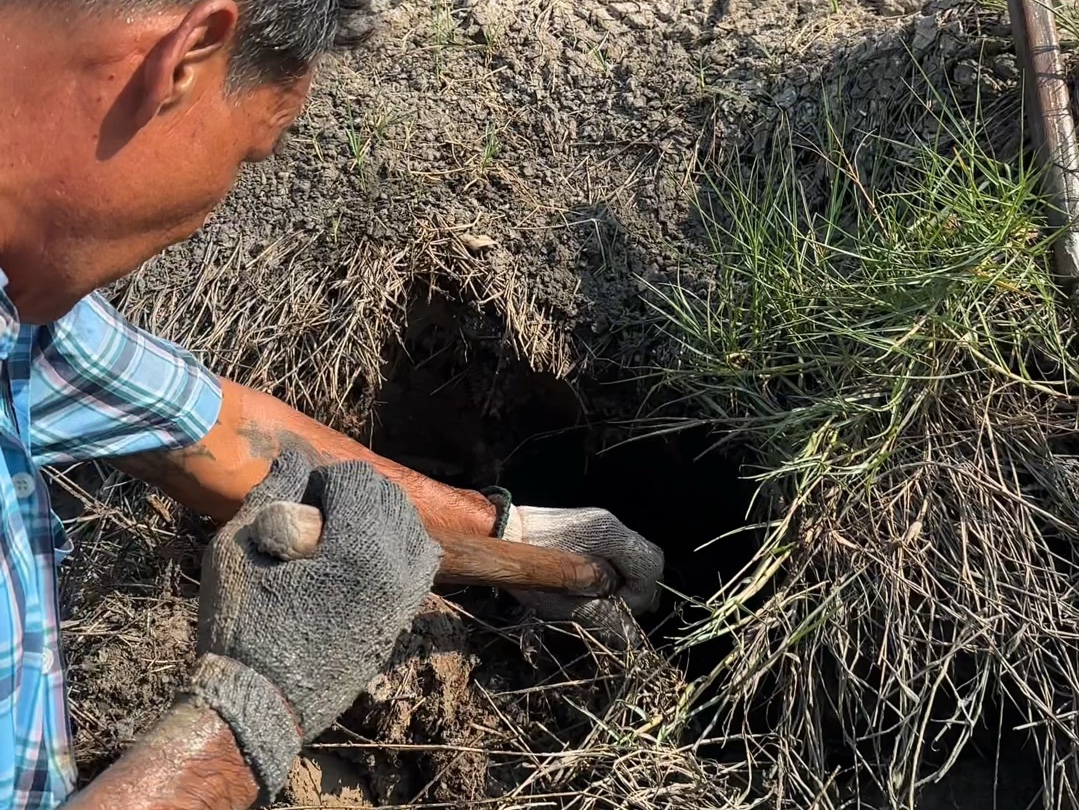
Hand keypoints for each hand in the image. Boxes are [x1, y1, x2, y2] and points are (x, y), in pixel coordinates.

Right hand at [181, 451, 440, 801]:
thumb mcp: (236, 549)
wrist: (259, 707)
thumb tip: (295, 455)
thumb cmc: (238, 628)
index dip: (322, 479)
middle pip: (389, 497)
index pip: (358, 480)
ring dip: (378, 516)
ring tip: (336, 533)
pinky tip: (360, 556)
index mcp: (359, 550)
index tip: (295, 498)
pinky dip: (398, 547)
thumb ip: (271, 494)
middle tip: (312, 513)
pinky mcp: (403, 617)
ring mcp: (405, 597)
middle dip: (352, 493)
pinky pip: (420, 563)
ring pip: (412, 526)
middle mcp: (396, 570)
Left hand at [499, 503, 664, 646]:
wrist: (497, 534)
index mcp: (611, 536)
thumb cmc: (531, 571)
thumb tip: (633, 638)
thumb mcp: (567, 603)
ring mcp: (602, 521)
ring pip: (632, 557)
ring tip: (599, 597)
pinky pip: (616, 552)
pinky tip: (591, 584)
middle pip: (648, 559)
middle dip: (637, 588)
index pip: (651, 566)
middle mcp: (612, 523)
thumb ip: (605, 617)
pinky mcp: (590, 526)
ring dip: (624, 581)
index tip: (617, 610)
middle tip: (612, 607)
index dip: (640, 595)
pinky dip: (613, 571)